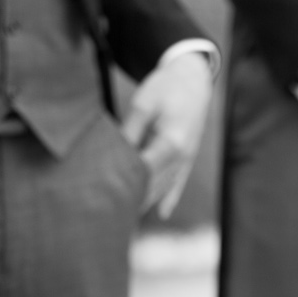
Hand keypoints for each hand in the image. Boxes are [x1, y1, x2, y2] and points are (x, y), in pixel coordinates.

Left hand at [122, 51, 214, 217]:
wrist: (194, 78)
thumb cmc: (166, 87)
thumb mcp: (143, 104)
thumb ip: (130, 132)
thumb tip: (114, 156)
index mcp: (170, 143)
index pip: (142, 172)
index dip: (123, 185)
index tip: (103, 197)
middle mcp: (181, 157)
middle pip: (153, 185)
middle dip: (132, 198)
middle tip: (108, 215)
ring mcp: (187, 160)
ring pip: (164, 187)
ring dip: (146, 202)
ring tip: (126, 218)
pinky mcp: (188, 159)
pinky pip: (179, 184)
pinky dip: (170, 199)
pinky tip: (163, 214)